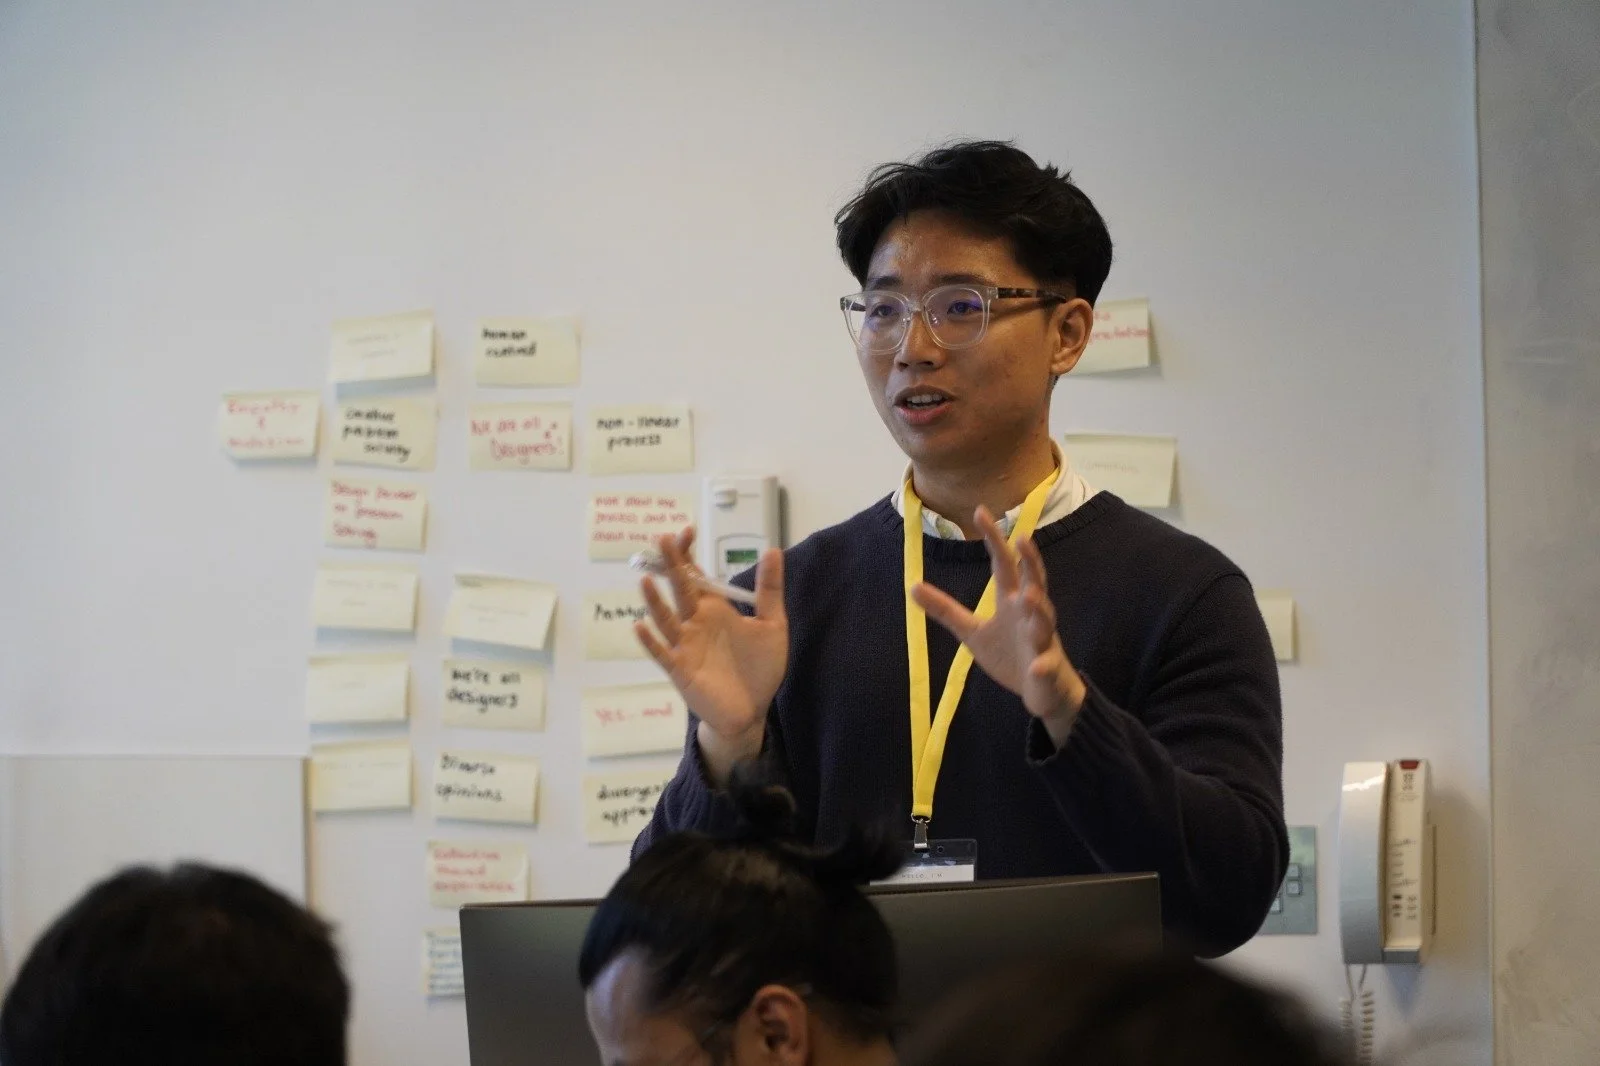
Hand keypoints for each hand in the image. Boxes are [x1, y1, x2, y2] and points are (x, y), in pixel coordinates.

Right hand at [636, 527, 787, 782]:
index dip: (689, 553)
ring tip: (647, 580)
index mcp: (715, 609)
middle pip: (679, 589)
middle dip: (671, 565)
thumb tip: (772, 550)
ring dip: (655, 600)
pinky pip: (662, 653)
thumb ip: (770, 590)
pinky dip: (650, 640)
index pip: (697, 575)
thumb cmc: (759, 668)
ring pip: (666, 618)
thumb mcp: (772, 625)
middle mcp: (695, 623)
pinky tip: (640, 625)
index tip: (687, 529)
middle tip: (662, 539)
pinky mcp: (681, 670)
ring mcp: (685, 645)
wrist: (752, 710)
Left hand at [910, 506, 1086, 745]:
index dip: (994, 539)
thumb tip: (912, 586)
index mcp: (1011, 600)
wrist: (1042, 689)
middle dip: (1030, 561)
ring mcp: (1043, 639)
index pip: (1003, 564)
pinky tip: (1037, 666)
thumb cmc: (1010, 653)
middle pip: (1033, 582)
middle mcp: (1030, 613)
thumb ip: (946, 610)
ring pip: (1044, 620)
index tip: (981, 511)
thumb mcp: (972, 631)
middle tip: (1023, 538)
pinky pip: (1047, 664)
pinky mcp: (1048, 667)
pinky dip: (1043, 664)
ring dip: (1038, 608)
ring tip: (1029, 595)